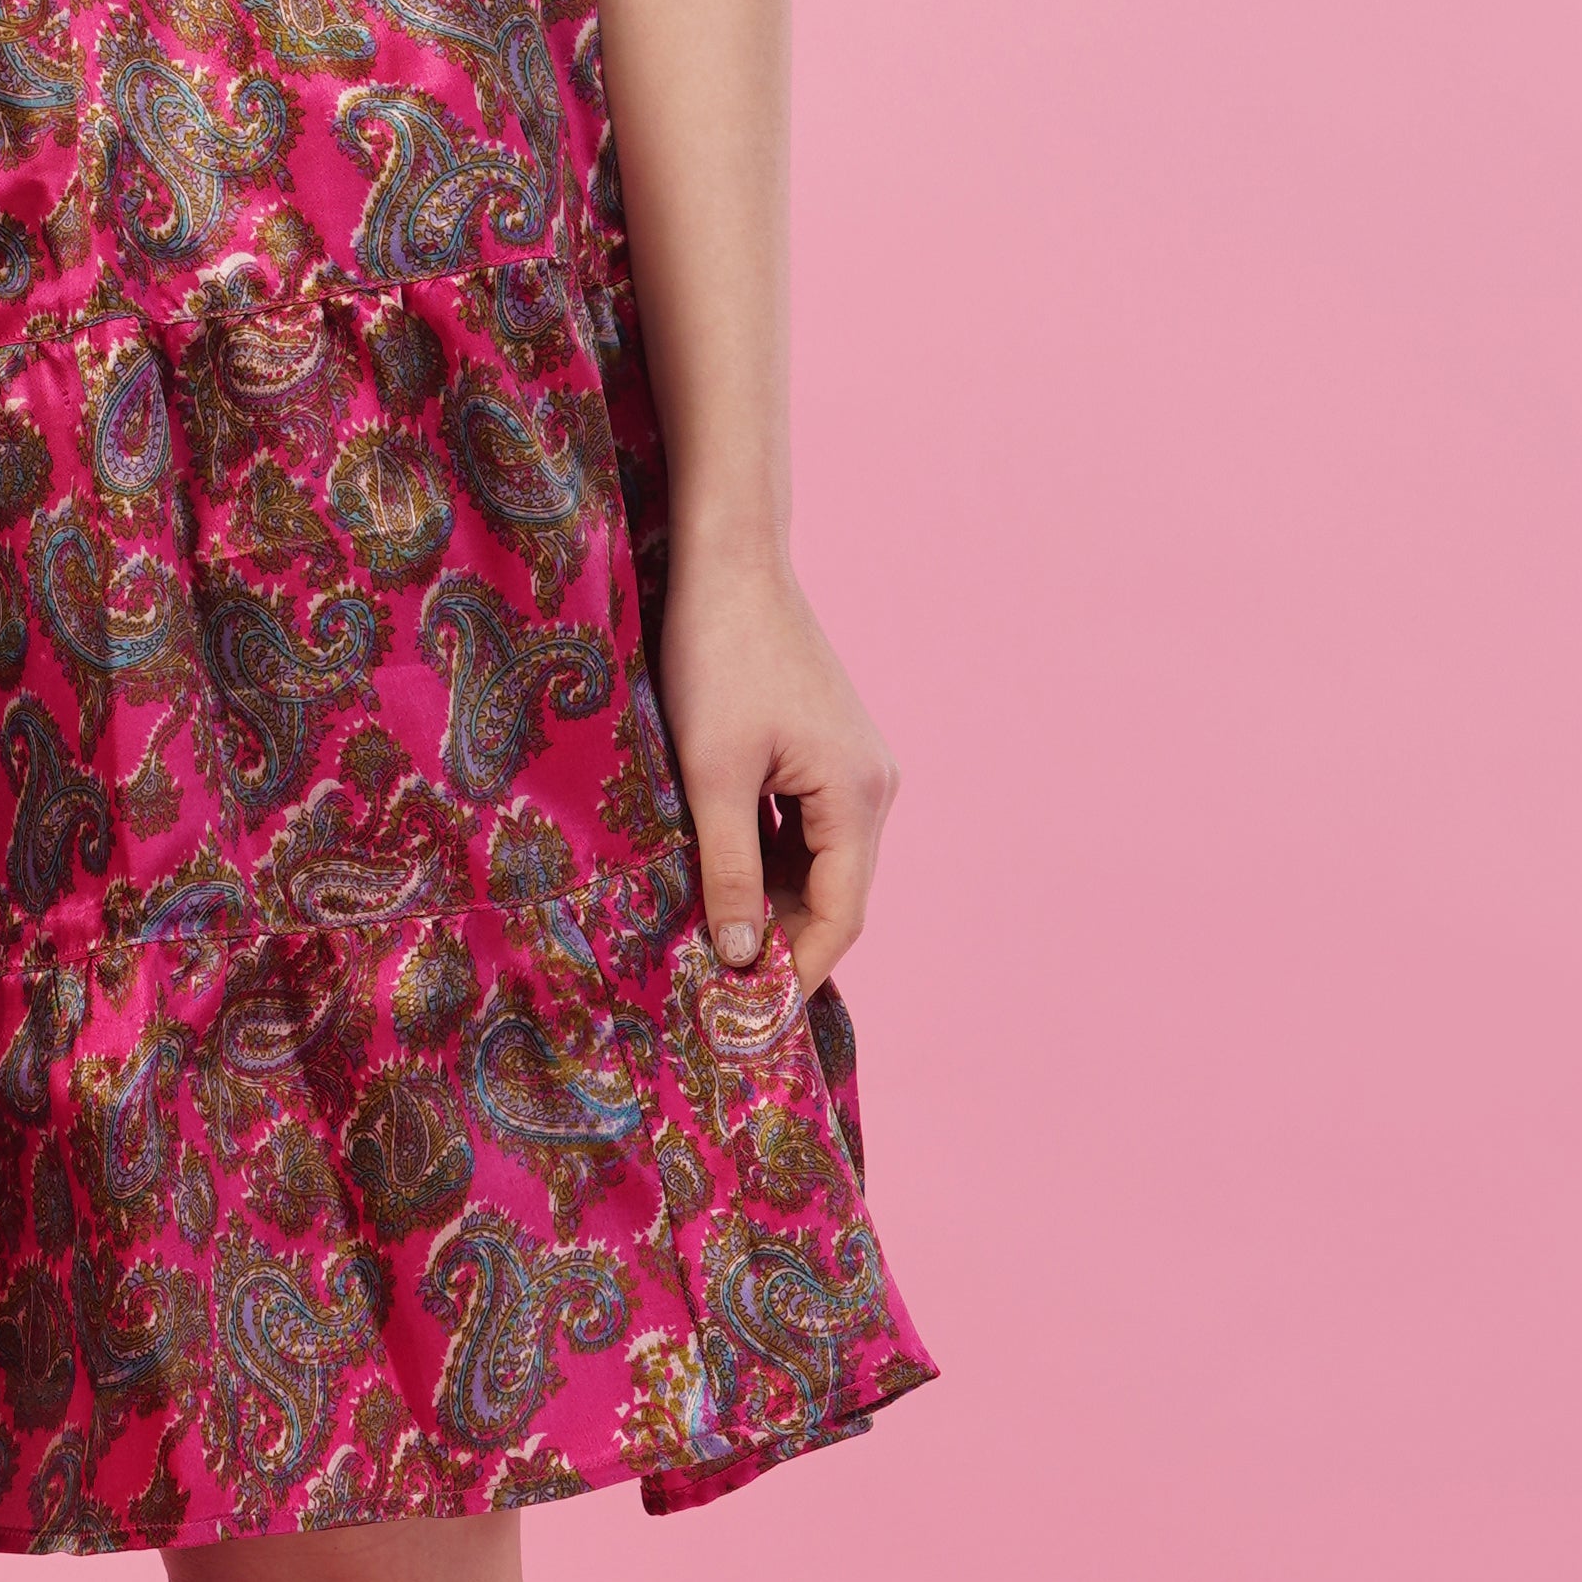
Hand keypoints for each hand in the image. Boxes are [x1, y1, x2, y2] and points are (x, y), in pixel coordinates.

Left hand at [661, 554, 896, 1000]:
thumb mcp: (711, 774)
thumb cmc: (717, 659)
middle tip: (718, 991)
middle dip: (780, 942)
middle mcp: (872, 786)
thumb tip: (741, 954)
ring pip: (815, 864)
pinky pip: (802, 829)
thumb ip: (727, 868)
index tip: (750, 1018)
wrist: (729, 564)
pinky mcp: (824, 752)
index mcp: (858, 795)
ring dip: (767, 902)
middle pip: (833, 893)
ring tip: (708, 943)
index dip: (797, 971)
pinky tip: (714, 878)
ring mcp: (852, 767)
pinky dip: (764, 860)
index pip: (839, 915)